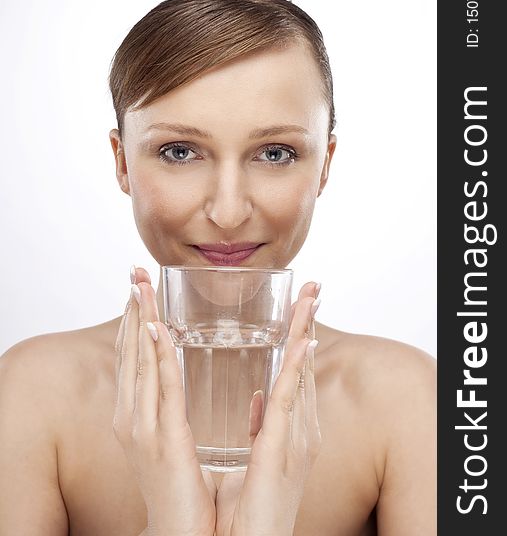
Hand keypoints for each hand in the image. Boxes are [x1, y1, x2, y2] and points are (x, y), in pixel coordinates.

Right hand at [113, 267, 215, 535]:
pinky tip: (157, 328)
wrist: (180, 534)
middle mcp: (130, 417)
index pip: (131, 357)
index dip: (132, 320)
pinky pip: (162, 387)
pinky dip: (158, 355)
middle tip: (135, 272)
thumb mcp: (171, 439)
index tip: (137, 289)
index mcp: (134, 416)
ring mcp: (141, 428)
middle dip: (132, 309)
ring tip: (143, 286)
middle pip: (130, 351)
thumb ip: (171, 407)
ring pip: (142, 362)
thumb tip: (177, 380)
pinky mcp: (162, 438)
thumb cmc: (180, 487)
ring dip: (143, 320)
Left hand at [214, 282, 321, 535]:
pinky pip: (290, 401)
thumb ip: (263, 424)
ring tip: (310, 297)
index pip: (297, 371)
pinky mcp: (284, 450)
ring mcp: (296, 437)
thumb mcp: (260, 457)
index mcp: (291, 427)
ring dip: (304, 332)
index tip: (301, 304)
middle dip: (307, 324)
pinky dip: (297, 368)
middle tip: (314, 286)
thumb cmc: (252, 506)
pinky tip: (302, 342)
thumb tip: (259, 399)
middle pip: (305, 365)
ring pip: (301, 373)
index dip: (300, 335)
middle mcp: (300, 427)